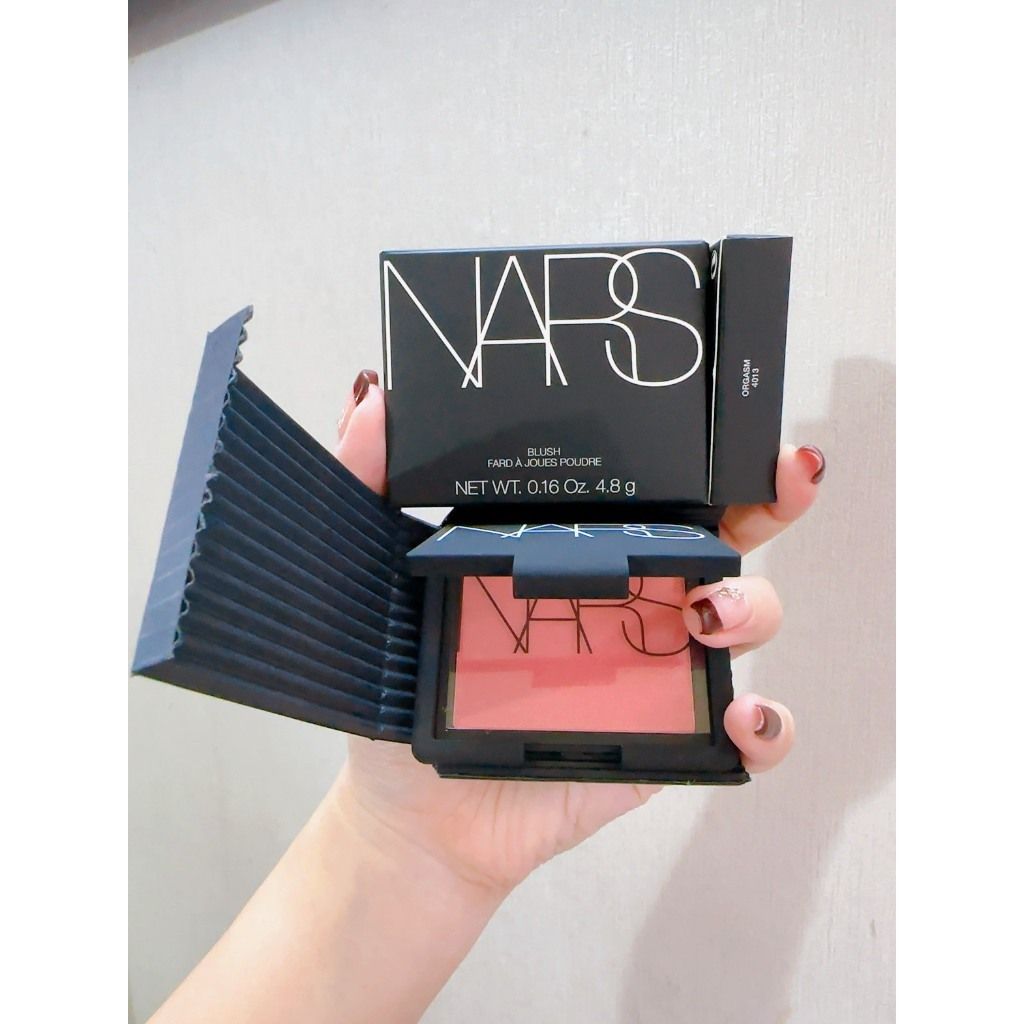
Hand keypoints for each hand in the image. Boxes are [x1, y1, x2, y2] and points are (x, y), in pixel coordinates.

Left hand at [331, 371, 823, 894]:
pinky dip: (770, 724)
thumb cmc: (402, 698)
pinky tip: (741, 717)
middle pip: (722, 537)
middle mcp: (629, 597)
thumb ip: (368, 487)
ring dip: (753, 605)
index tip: (739, 428)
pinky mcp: (671, 741)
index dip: (706, 454)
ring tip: (706, 616)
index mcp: (574, 550)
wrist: (416, 814)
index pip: (651, 488)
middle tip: (775, 488)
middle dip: (767, 504)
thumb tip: (374, 403)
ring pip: (746, 617)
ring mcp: (655, 667)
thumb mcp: (374, 583)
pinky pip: (748, 731)